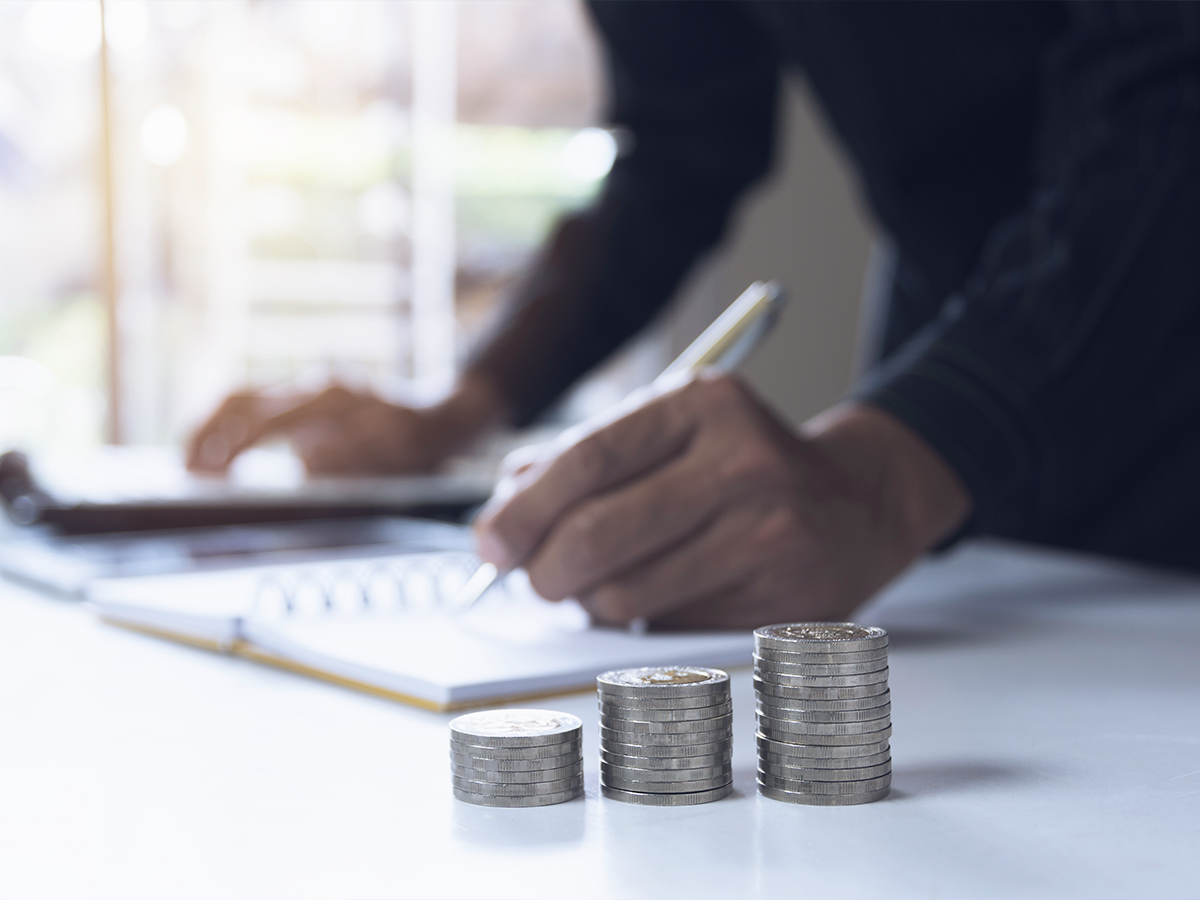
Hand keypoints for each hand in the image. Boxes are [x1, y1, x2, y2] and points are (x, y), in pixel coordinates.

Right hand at [186, 375, 507, 475]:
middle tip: (183, 469)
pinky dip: (231, 427)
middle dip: (203, 432)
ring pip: (242, 397)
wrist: (443, 415)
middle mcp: (313, 387)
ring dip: (211, 429)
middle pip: (238, 398)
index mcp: (330, 399)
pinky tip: (218, 455)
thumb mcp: (393, 454)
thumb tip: (306, 460)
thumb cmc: (419, 441)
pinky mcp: (306, 399)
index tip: (207, 475)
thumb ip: (351, 456)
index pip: (263, 418)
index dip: (231, 446)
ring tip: (191, 465)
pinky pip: (257, 405)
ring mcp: (308, 389)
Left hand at [474, 372, 969, 628]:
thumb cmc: (742, 464)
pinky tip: (658, 592)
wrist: (856, 503)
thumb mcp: (670, 430)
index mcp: (702, 404)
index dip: (524, 509)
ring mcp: (765, 533)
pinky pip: (668, 626)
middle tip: (533, 578)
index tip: (491, 542)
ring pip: (625, 593)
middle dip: (542, 569)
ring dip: (590, 601)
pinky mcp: (778, 597)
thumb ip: (583, 458)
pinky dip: (641, 619)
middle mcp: (740, 462)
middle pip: (597, 533)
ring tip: (601, 582)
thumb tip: (503, 508)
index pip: (588, 460)